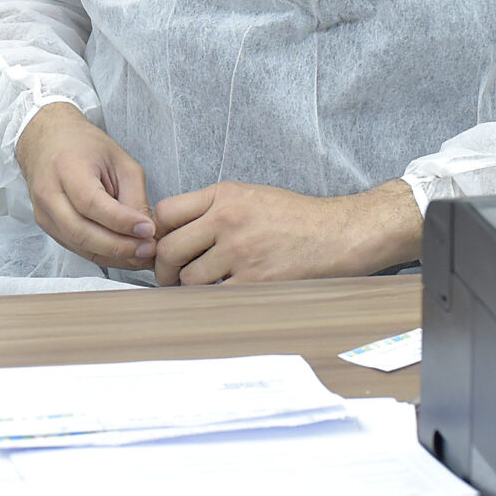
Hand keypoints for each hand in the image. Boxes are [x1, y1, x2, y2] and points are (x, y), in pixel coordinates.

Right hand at [15, 102, 155, 268]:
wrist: (49, 142)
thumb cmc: (85, 146)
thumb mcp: (120, 161)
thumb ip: (134, 196)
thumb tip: (145, 231)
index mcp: (66, 167)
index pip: (91, 203)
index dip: (121, 221)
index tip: (148, 230)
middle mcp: (49, 193)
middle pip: (81, 231)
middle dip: (119, 246)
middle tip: (148, 249)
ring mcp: (44, 213)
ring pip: (79, 245)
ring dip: (113, 256)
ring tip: (141, 254)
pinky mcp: (47, 227)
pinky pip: (76, 248)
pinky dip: (103, 254)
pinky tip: (124, 253)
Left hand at [150, 179, 421, 285]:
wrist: (339, 234)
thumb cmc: (296, 217)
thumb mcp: (251, 196)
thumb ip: (212, 209)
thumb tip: (173, 233)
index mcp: (224, 195)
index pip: (166, 213)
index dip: (157, 234)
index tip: (161, 247)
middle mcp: (227, 221)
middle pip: (169, 250)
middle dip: (163, 270)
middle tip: (169, 279)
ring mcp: (240, 253)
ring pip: (190, 280)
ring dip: (191, 288)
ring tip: (204, 287)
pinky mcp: (255, 281)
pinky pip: (215, 298)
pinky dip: (214, 301)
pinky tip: (223, 296)